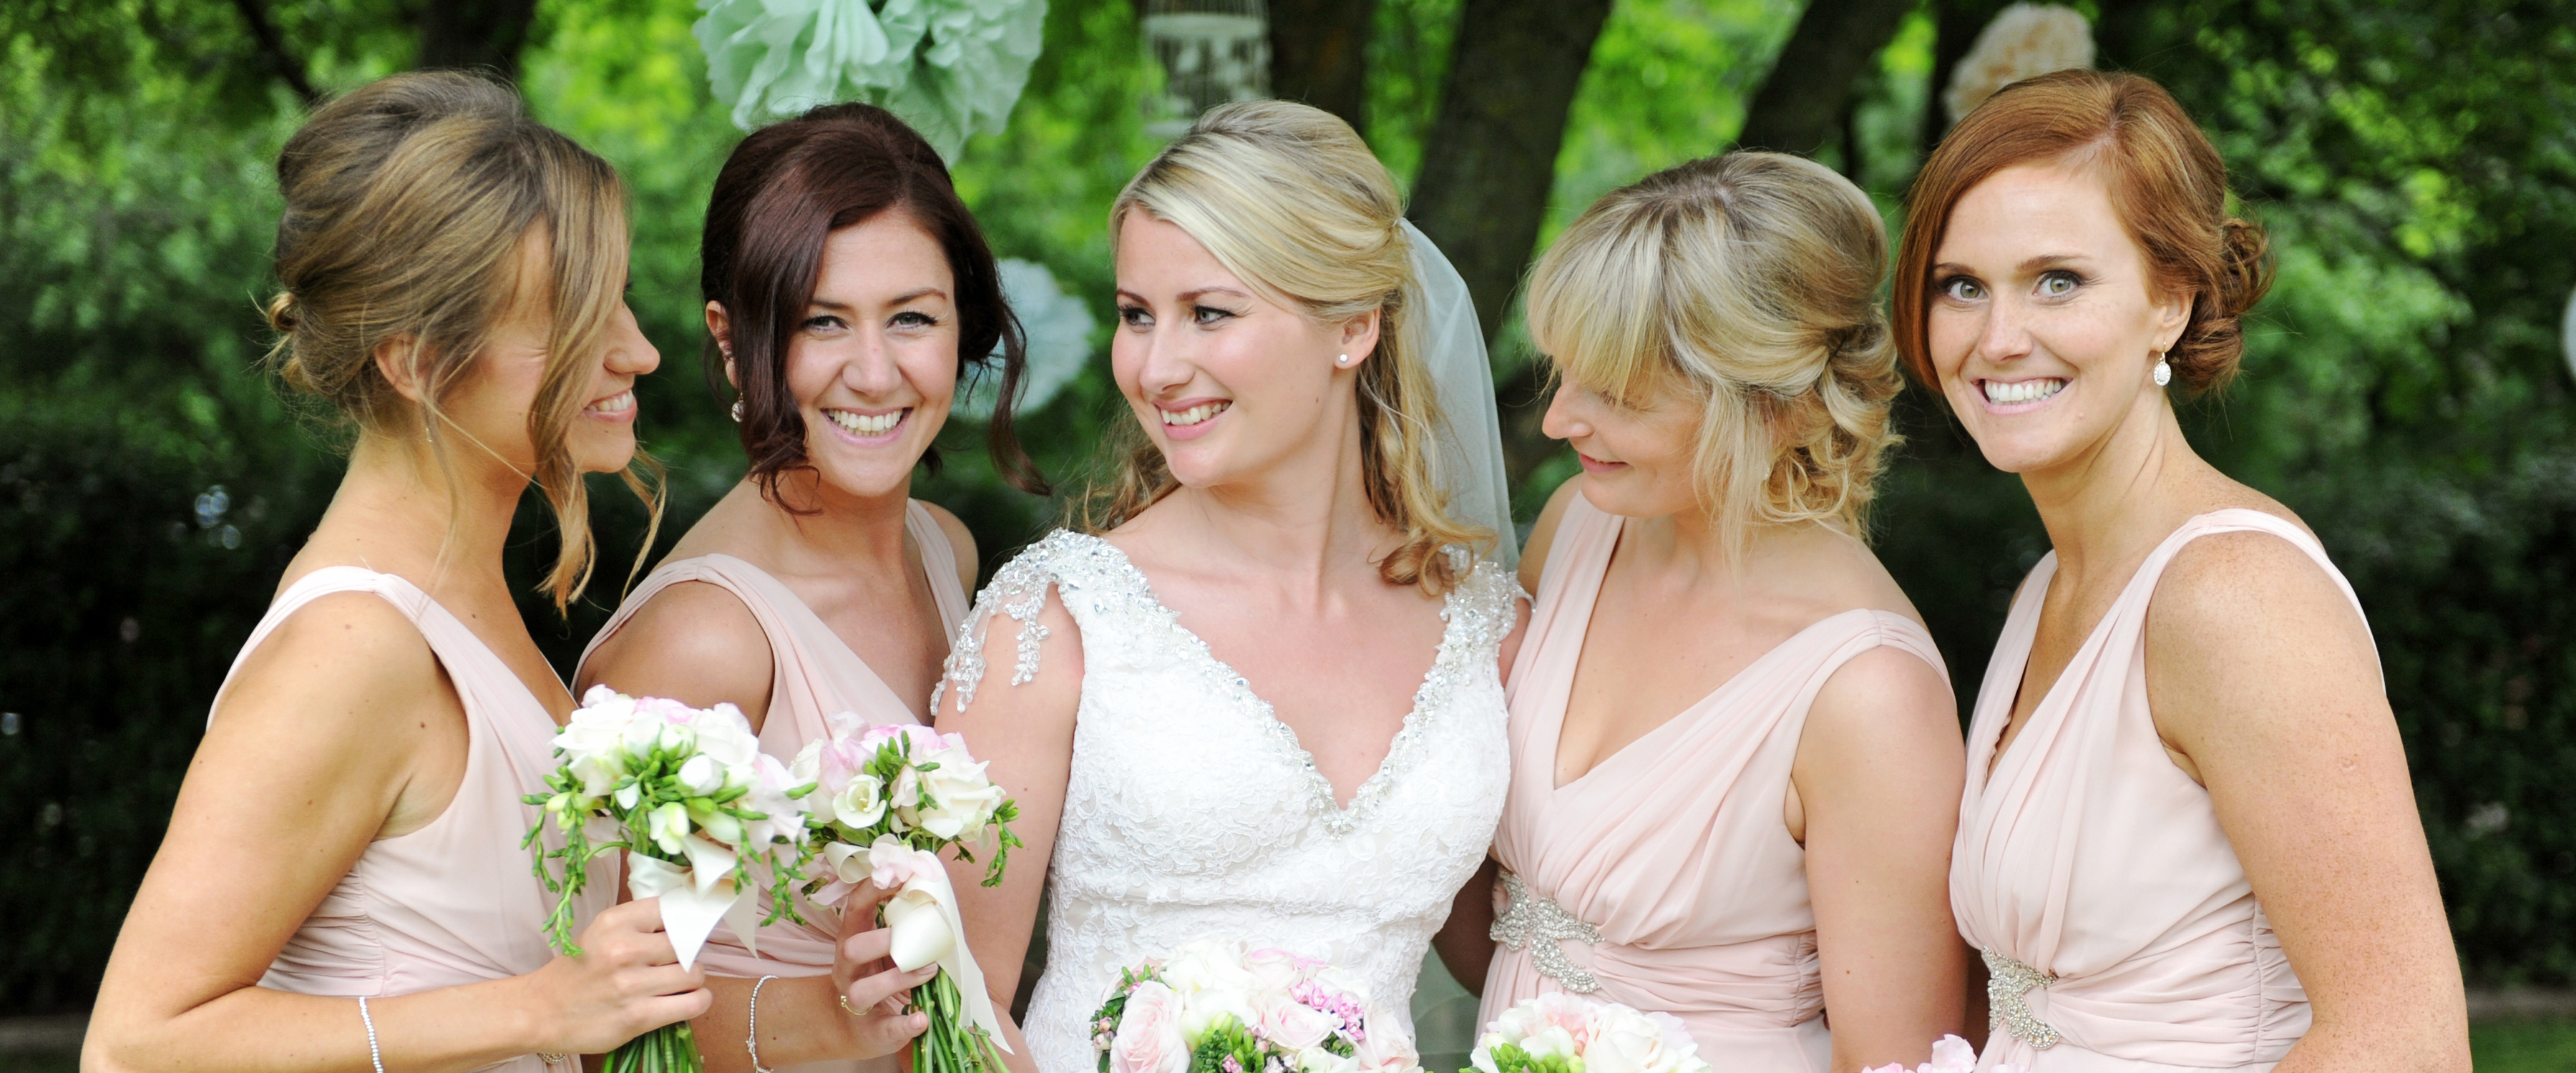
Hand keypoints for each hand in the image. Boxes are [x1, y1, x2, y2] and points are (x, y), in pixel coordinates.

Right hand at [521, 897, 713, 1054]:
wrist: (540, 1012)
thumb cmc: (578, 971)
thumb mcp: (601, 933)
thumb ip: (639, 923)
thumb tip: (687, 918)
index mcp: (614, 922)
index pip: (673, 909)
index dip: (685, 920)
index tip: (686, 929)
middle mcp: (623, 949)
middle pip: (688, 943)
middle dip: (688, 953)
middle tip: (675, 962)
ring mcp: (631, 984)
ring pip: (695, 973)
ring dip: (692, 979)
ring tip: (678, 983)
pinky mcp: (638, 1016)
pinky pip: (694, 1003)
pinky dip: (698, 1001)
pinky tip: (687, 1000)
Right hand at [832, 882, 934, 1058]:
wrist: (853, 1026)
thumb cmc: (876, 976)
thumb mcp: (883, 948)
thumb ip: (901, 925)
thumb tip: (934, 894)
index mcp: (853, 940)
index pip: (855, 908)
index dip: (873, 890)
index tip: (900, 876)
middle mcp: (847, 968)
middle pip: (853, 948)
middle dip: (882, 940)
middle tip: (917, 937)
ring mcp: (854, 1000)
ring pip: (864, 990)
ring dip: (898, 979)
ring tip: (930, 971)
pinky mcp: (870, 1030)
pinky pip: (884, 1028)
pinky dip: (904, 1025)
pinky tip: (921, 1019)